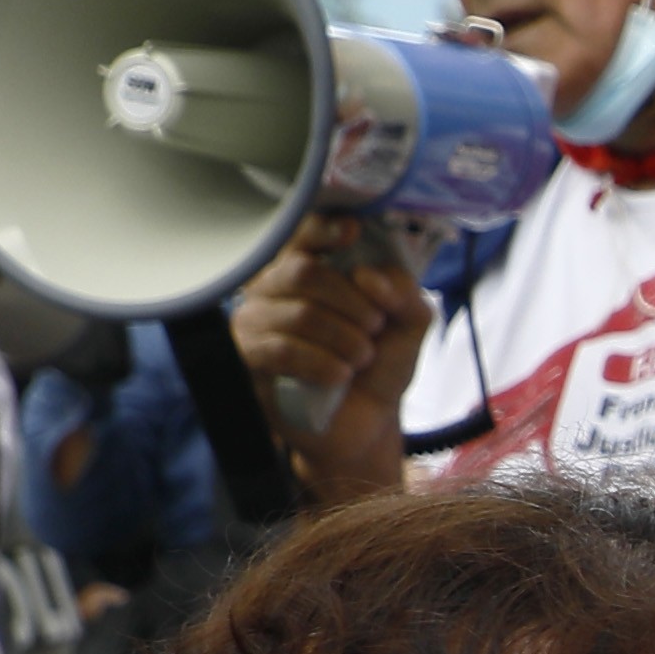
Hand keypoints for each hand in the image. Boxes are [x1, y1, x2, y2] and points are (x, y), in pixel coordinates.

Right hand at [227, 217, 430, 504]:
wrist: (364, 424)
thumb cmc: (377, 366)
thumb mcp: (406, 325)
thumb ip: (403, 293)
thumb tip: (368, 276)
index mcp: (307, 269)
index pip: (301, 233)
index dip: (322, 229)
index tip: (352, 232)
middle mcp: (272, 289)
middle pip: (305, 272)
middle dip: (353, 301)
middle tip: (376, 327)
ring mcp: (254, 323)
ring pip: (299, 313)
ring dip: (345, 338)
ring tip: (361, 358)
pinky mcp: (248, 360)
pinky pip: (282, 350)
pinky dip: (323, 363)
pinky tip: (341, 375)